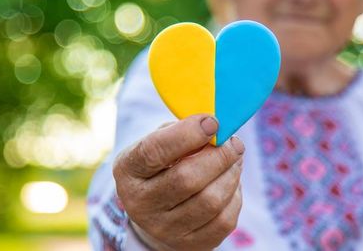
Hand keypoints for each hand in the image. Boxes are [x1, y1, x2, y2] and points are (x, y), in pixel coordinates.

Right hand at [112, 115, 244, 250]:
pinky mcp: (189, 244)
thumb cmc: (160, 166)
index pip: (154, 151)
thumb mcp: (156, 143)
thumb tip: (216, 127)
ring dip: (231, 174)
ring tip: (234, 159)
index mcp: (127, 171)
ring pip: (210, 200)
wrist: (155, 212)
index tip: (212, 122)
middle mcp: (139, 203)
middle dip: (219, 156)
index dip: (187, 134)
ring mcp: (163, 228)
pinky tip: (230, 183)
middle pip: (187, 178)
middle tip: (232, 142)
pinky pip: (224, 220)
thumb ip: (180, 132)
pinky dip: (235, 196)